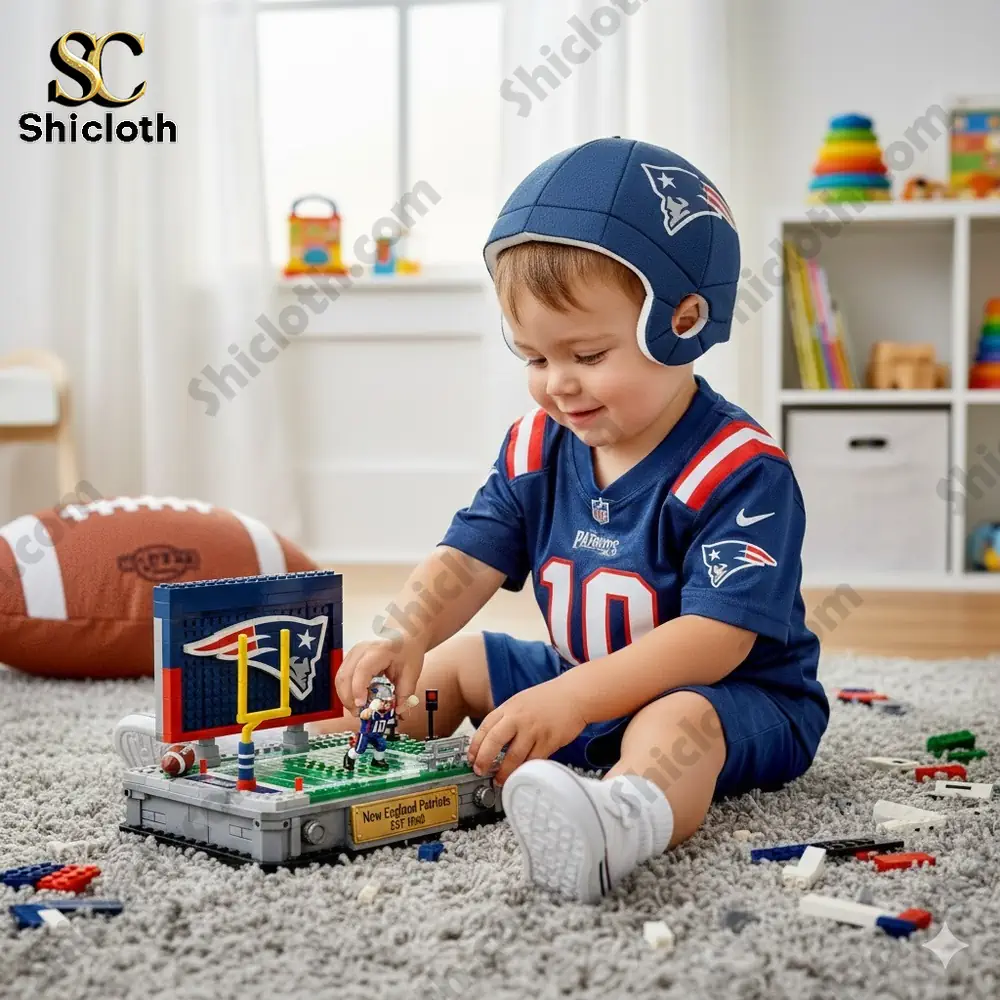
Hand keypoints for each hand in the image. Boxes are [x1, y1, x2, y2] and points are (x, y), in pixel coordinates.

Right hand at [335, 638, 424, 712]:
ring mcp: (353, 653)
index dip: (358, 690)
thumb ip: (405, 694)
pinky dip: (346, 691)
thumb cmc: (408, 649)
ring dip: (345, 697)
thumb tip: (398, 711)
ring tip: (358, 709)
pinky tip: (357, 698)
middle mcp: (361, 650)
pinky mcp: (351, 658)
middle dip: (348, 699)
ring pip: (340, 678)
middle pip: (345, 676)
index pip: (362, 670)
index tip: (362, 706)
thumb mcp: (411, 672)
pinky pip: (343, 676)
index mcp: (379, 651)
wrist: (405, 634)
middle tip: (360, 713)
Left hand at [466, 677, 587, 784]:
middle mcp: (519, 718)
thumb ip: (507, 718)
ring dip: (504, 772)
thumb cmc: (548, 699)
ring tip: (500, 780)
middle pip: (494, 741)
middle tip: (480, 771)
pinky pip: (534, 760)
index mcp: (509, 707)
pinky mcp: (549, 740)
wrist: (574, 694)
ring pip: (513, 756)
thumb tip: (492, 738)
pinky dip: (525, 770)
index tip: (471, 758)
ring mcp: (534, 729)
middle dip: (484, 760)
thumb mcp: (521, 702)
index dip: (475, 745)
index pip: (485, 727)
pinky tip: (521, 774)